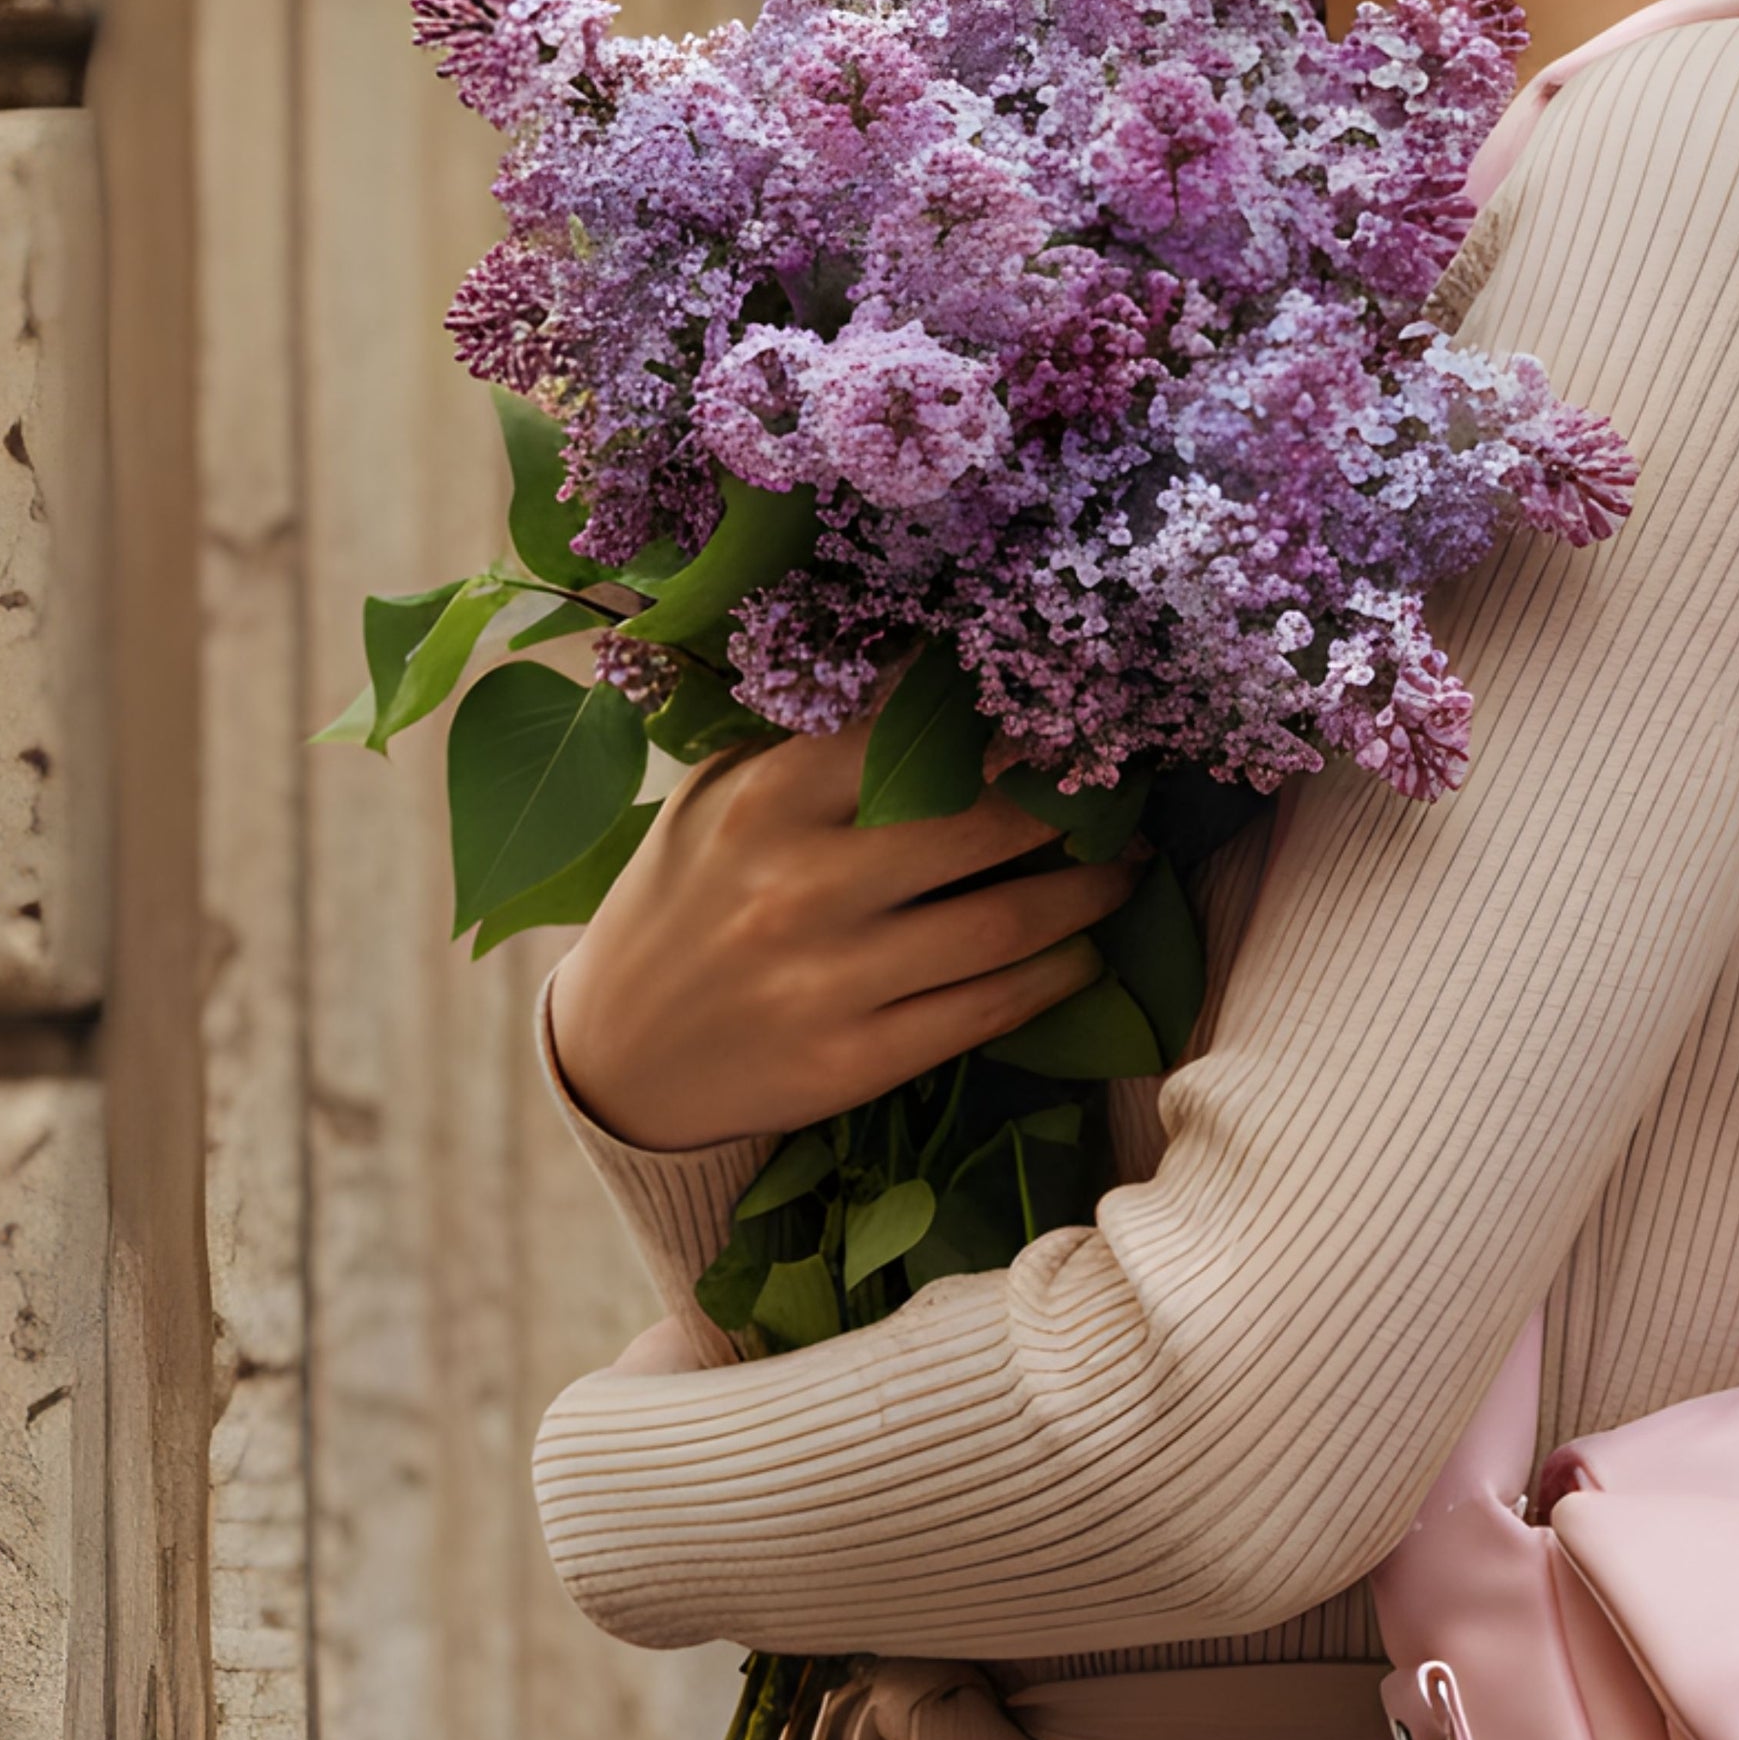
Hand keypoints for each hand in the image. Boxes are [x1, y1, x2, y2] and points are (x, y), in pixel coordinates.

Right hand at [544, 722, 1135, 1153]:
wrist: (611, 1058)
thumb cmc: (684, 901)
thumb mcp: (719, 798)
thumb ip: (816, 742)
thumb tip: (942, 676)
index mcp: (766, 799)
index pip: (918, 735)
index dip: (1014, 722)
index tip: (1073, 710)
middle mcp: (798, 885)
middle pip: (984, 823)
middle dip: (1073, 804)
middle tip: (1122, 790)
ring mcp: (826, 980)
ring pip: (1004, 922)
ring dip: (1090, 892)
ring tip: (1126, 868)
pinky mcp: (851, 1063)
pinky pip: (986, 1011)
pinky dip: (1055, 976)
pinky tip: (1085, 953)